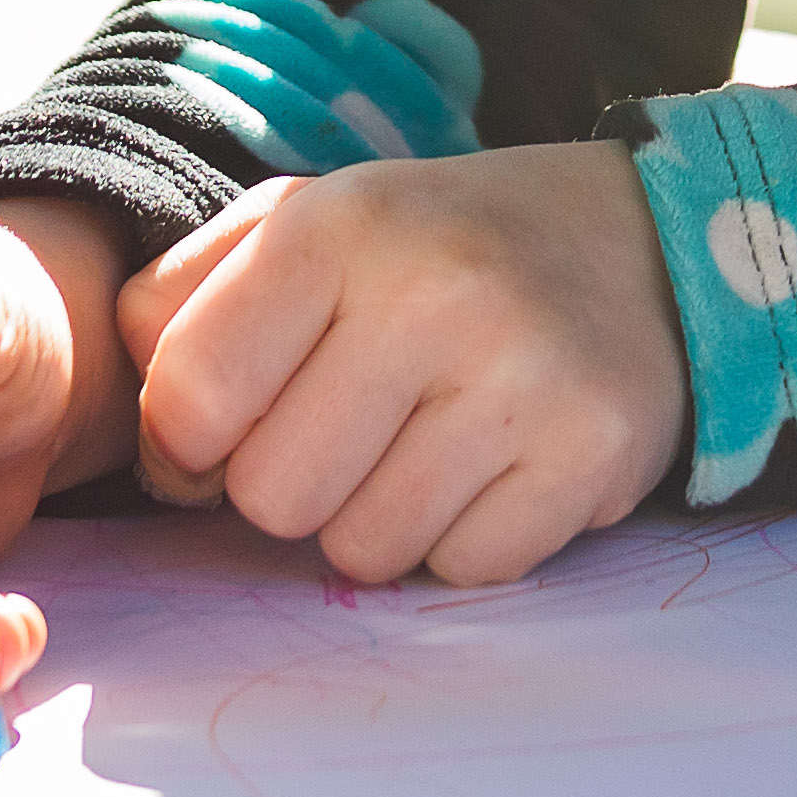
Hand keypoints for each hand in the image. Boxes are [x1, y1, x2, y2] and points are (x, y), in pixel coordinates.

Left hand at [114, 144, 684, 588]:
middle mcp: (434, 292)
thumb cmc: (436, 249)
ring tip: (424, 443)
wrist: (643, 242)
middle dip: (293, 485)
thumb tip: (153, 435)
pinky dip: (464, 539)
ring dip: (377, 520)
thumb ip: (188, 303)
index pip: (192, 399)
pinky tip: (494, 467)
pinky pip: (463, 571)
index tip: (239, 420)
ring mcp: (522, 375)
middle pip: (272, 496)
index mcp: (340, 225)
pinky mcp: (592, 452)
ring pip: (364, 551)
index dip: (193, 440)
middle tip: (348, 431)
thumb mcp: (306, 224)